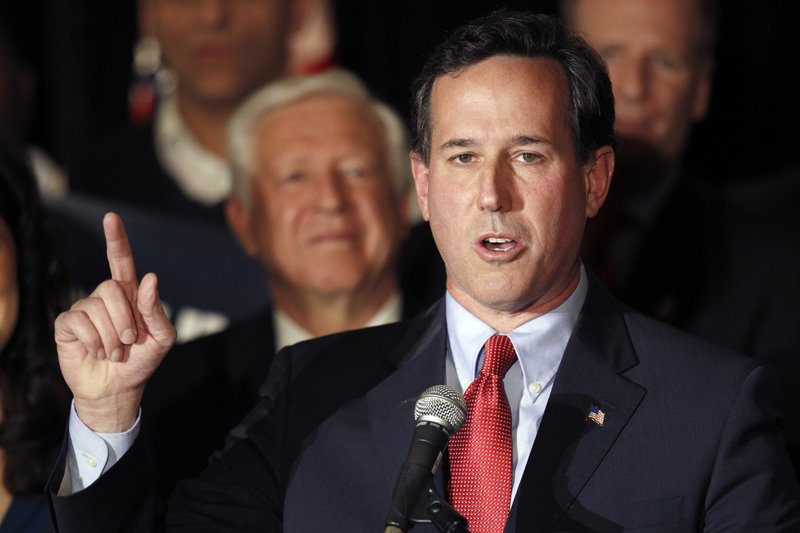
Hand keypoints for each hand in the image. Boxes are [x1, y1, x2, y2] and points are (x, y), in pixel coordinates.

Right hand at [55, 212, 175, 431]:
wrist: (119, 388)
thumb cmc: (142, 360)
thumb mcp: (162, 337)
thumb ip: (157, 310)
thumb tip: (149, 279)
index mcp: (130, 294)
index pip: (120, 260)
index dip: (116, 239)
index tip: (111, 217)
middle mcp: (105, 297)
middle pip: (110, 287)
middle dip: (124, 319)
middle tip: (128, 342)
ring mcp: (84, 309)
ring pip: (95, 306)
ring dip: (110, 337)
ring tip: (114, 352)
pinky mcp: (67, 325)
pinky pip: (78, 321)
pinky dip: (94, 340)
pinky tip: (98, 352)